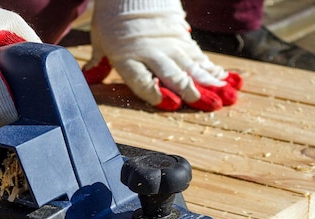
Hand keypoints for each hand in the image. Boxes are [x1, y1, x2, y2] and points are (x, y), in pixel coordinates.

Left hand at [83, 0, 241, 111]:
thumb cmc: (112, 17)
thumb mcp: (99, 39)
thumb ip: (97, 62)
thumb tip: (87, 78)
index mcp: (126, 57)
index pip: (142, 81)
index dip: (156, 93)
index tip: (170, 103)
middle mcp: (150, 52)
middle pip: (173, 75)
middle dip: (192, 91)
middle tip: (210, 105)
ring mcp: (169, 44)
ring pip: (191, 66)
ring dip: (210, 82)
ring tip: (227, 95)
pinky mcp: (181, 37)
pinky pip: (198, 56)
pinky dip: (212, 68)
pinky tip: (225, 78)